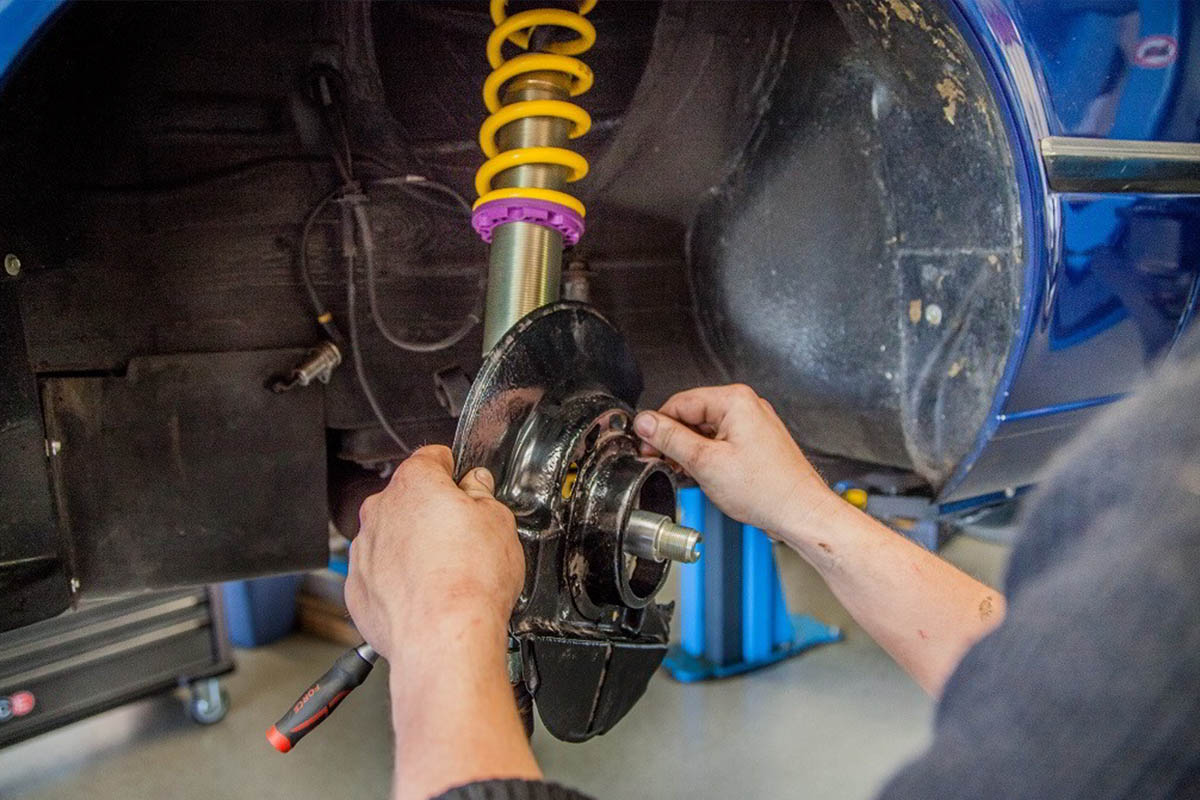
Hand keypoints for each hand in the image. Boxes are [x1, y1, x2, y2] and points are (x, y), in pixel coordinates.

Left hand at [345, 445, 522, 660]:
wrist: (443, 639)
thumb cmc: (469, 582)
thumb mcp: (499, 522)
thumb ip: (482, 495)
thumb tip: (476, 487)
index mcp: (414, 483)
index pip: (431, 458)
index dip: (454, 470)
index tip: (465, 485)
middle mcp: (380, 512)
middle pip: (409, 500)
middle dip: (433, 513)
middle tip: (465, 537)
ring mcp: (364, 551)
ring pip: (393, 538)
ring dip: (415, 549)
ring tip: (448, 574)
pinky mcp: (358, 589)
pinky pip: (381, 575)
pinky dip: (400, 582)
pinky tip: (428, 597)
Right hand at [635, 384, 838, 540]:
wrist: (800, 512)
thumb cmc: (768, 489)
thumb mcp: (705, 462)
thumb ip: (670, 439)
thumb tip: (646, 423)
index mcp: (734, 400)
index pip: (679, 403)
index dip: (657, 427)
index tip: (645, 445)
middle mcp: (745, 406)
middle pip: (691, 416)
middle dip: (674, 441)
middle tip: (662, 462)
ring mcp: (751, 424)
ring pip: (704, 431)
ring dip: (689, 451)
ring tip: (686, 473)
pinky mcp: (754, 442)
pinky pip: (720, 442)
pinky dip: (706, 457)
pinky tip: (703, 475)